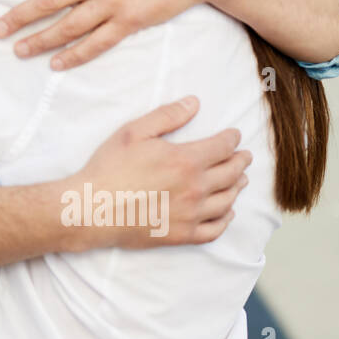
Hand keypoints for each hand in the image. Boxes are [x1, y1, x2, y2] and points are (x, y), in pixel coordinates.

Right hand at [65, 96, 248, 248]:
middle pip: (231, 173)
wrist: (93, 209)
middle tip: (245, 156)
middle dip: (241, 161)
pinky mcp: (183, 235)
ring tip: (241, 180)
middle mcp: (196, 188)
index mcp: (186, 160)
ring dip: (237, 187)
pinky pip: (215, 229)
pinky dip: (226, 219)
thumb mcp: (134, 132)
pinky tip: (227, 212)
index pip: (223, 147)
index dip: (232, 139)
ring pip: (227, 200)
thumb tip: (194, 103)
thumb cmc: (110, 168)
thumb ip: (167, 116)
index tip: (235, 135)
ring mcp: (191, 214)